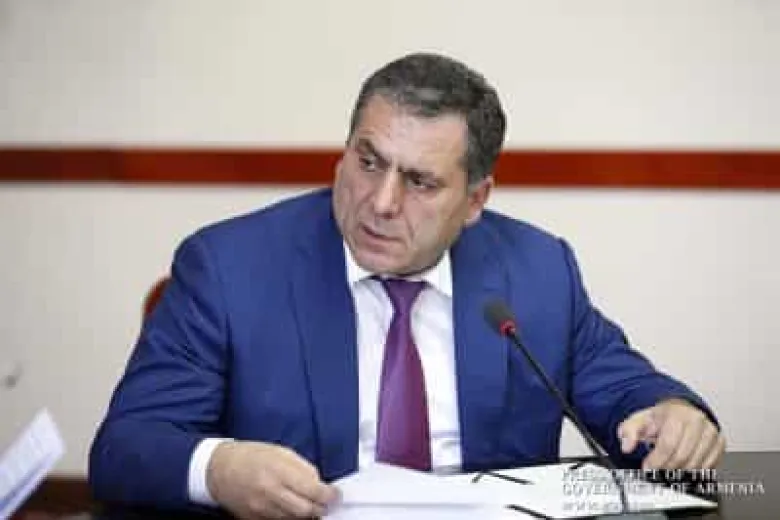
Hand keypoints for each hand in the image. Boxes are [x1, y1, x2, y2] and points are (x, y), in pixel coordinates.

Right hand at [207, 440, 339, 518]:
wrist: (218, 469)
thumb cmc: (251, 456)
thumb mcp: (280, 452)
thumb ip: (302, 468)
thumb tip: (320, 484)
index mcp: (278, 471)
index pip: (313, 490)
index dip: (329, 495)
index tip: (336, 495)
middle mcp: (270, 493)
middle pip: (306, 511)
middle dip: (320, 508)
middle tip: (325, 503)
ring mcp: (260, 510)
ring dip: (306, 514)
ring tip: (308, 504)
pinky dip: (289, 517)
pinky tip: (291, 508)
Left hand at [617, 398, 724, 469]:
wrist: (680, 410)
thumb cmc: (661, 417)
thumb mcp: (639, 420)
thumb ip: (629, 431)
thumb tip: (627, 445)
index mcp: (676, 414)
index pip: (668, 444)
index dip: (656, 460)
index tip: (648, 467)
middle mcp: (697, 421)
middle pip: (682, 456)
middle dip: (666, 467)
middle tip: (657, 470)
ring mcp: (711, 432)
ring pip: (696, 463)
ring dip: (680, 470)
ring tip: (669, 466)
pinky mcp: (720, 442)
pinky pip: (709, 465)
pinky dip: (695, 470)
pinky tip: (683, 465)